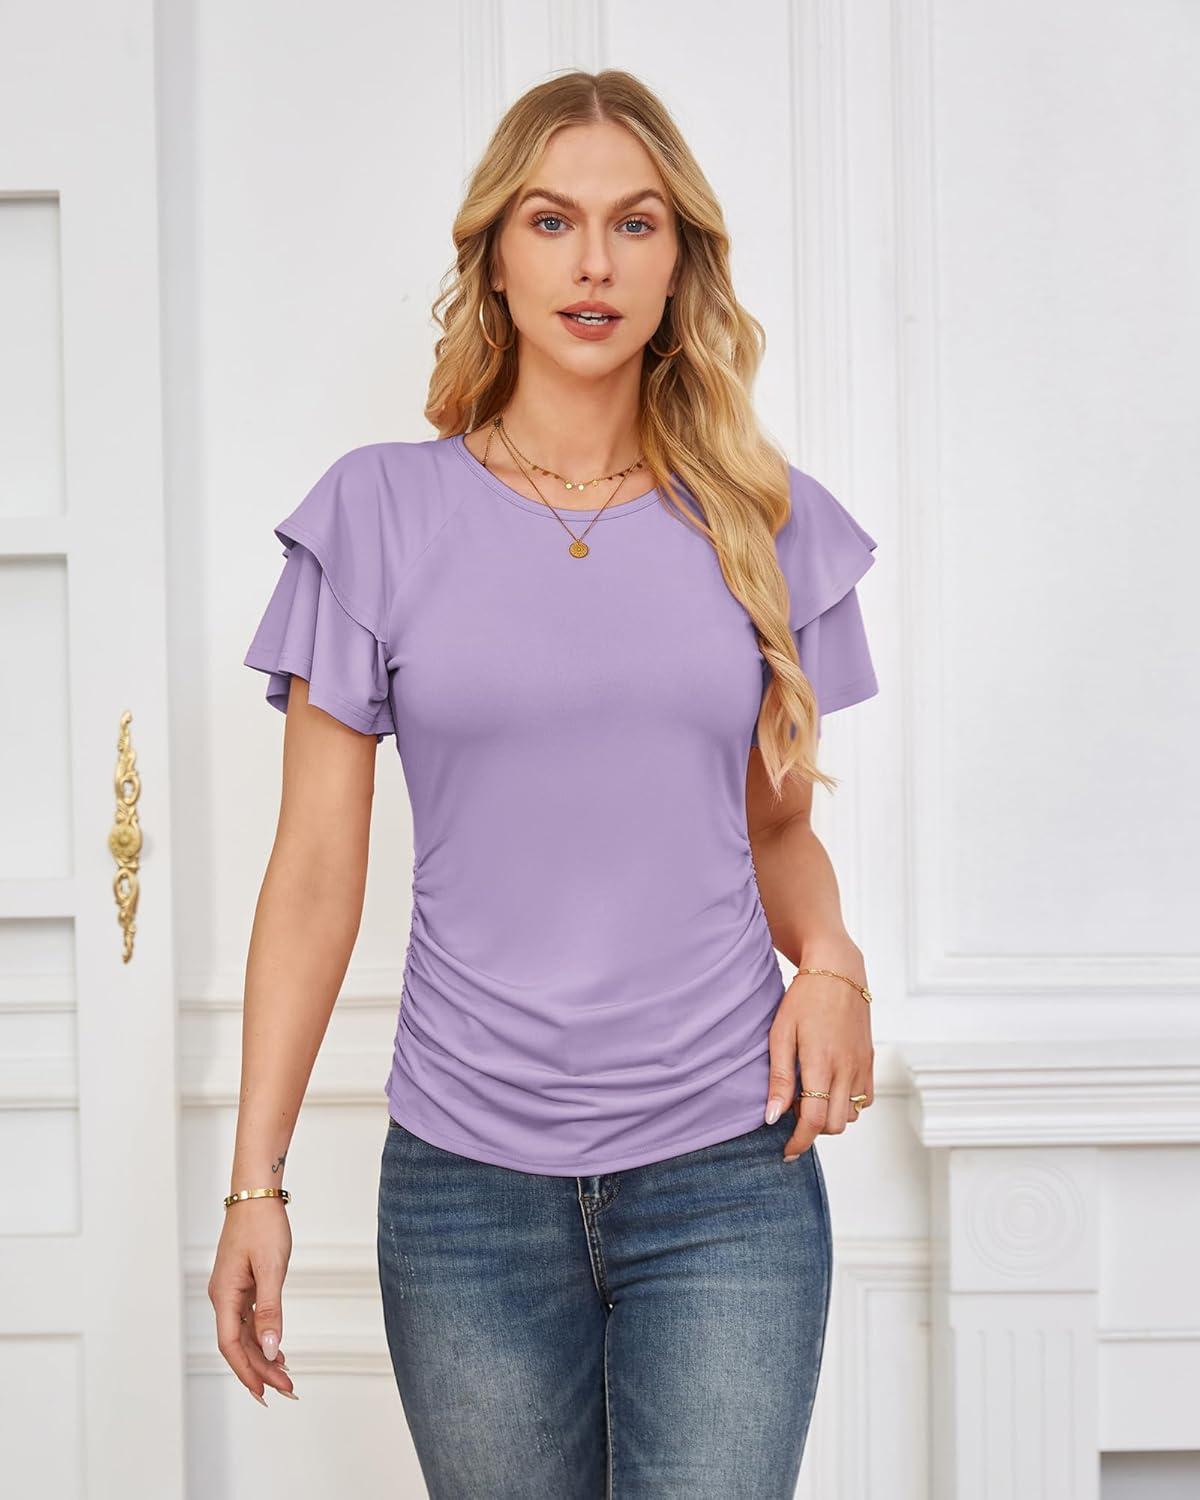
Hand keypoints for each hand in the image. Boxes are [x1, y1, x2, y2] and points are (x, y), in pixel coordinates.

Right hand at [208, 1200, 297, 1404]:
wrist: (257, 1193)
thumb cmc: (262, 1224)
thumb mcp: (271, 1268)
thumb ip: (270, 1310)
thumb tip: (269, 1348)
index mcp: (224, 1295)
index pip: (231, 1345)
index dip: (247, 1371)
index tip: (265, 1391)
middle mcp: (223, 1296)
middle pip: (238, 1344)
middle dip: (260, 1369)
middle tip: (285, 1389)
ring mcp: (232, 1290)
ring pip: (244, 1333)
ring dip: (261, 1355)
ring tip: (283, 1376)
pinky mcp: (242, 1283)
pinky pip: (249, 1319)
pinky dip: (262, 1336)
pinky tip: (275, 1347)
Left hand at [765, 955, 873, 1160]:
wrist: (838, 971)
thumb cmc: (803, 1000)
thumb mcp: (780, 1034)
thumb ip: (779, 1078)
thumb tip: (772, 1117)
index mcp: (820, 1063)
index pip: (813, 1121)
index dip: (799, 1142)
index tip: (786, 1151)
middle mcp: (846, 1069)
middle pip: (834, 1124)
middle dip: (812, 1129)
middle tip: (793, 1108)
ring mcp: (862, 1066)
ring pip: (851, 1115)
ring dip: (830, 1116)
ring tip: (811, 1094)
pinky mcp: (870, 1061)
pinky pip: (865, 1100)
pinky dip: (848, 1104)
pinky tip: (830, 1086)